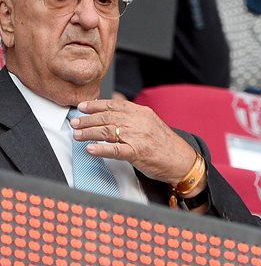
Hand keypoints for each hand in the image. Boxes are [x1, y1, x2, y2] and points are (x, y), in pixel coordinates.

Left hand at [71, 98, 198, 185]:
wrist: (181, 159)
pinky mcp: (137, 153)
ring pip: (108, 131)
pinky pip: (115, 150)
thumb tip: (113, 109)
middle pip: (108, 117)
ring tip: (77, 135)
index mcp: (142, 113)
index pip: (115, 105)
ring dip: (89, 133)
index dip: (96, 105)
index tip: (83, 107)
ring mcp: (138, 137)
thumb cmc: (165, 144)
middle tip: (75, 122)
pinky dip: (101, 149)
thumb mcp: (151, 123)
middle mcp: (139, 122)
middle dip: (88, 119)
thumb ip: (133, 117)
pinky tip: (90, 149)